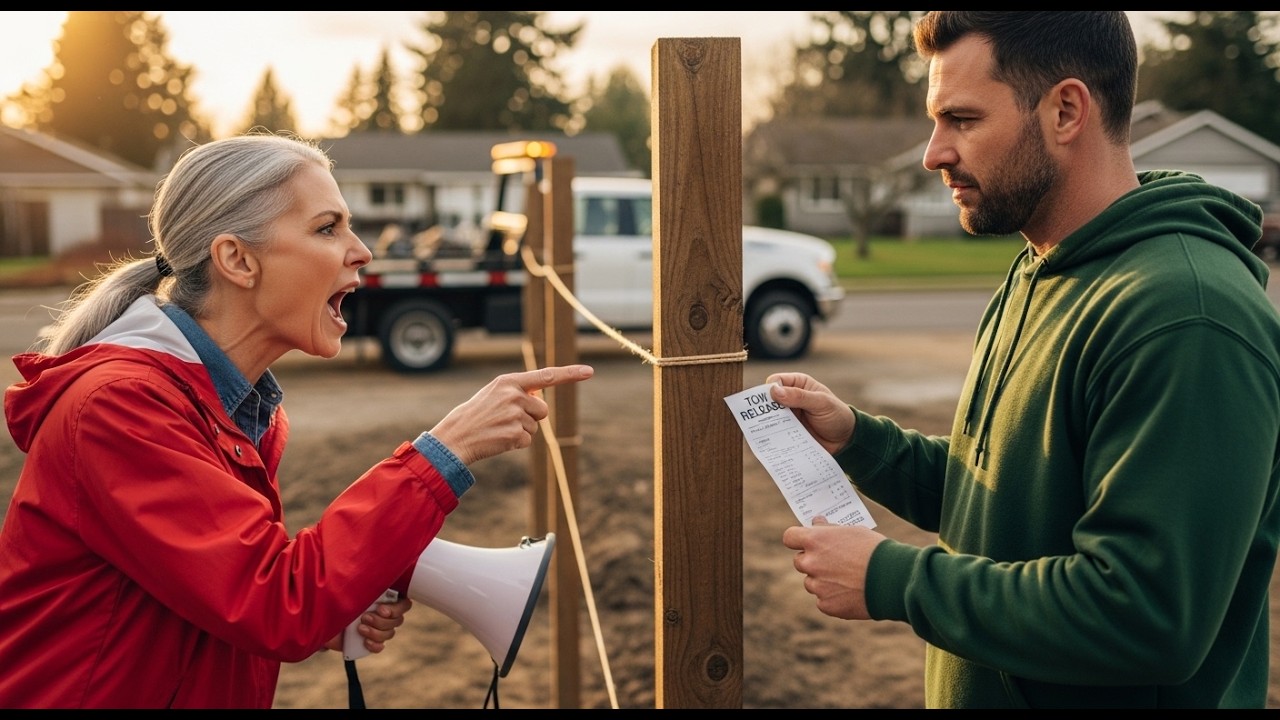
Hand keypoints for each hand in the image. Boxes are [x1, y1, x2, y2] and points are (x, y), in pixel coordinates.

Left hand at [323, 595, 412, 653]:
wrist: (318, 620)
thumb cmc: (335, 601)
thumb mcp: (349, 591)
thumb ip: (363, 586)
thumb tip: (375, 572)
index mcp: (383, 597)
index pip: (404, 604)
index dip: (397, 608)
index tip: (380, 609)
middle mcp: (383, 612)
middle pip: (398, 620)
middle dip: (382, 621)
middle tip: (364, 618)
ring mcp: (377, 628)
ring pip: (390, 633)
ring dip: (376, 632)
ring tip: (359, 629)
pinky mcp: (368, 642)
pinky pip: (380, 646)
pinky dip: (374, 645)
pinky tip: (364, 641)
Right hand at [430, 364, 593, 464]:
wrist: (455, 437)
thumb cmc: (475, 415)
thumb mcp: (493, 394)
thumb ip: (518, 392)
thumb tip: (540, 397)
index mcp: (508, 381)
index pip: (546, 376)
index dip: (570, 374)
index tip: (590, 371)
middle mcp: (514, 395)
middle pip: (542, 409)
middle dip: (531, 417)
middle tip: (505, 420)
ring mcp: (515, 415)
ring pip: (535, 426)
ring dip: (521, 431)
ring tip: (499, 429)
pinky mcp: (516, 434)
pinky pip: (528, 440)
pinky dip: (517, 443)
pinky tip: (499, 440)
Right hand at [765, 372, 855, 453]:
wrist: (845, 440)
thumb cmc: (837, 415)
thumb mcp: (822, 403)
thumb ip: (800, 396)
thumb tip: (775, 391)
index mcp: (798, 384)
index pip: (776, 380)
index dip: (770, 389)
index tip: (772, 401)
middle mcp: (790, 397)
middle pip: (769, 399)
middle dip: (765, 408)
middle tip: (764, 418)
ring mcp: (788, 415)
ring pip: (769, 416)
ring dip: (767, 422)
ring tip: (766, 430)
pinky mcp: (788, 430)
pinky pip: (775, 430)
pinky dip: (772, 434)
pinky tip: (770, 439)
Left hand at [782, 516, 885, 619]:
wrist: (893, 580)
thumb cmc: (875, 550)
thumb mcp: (853, 531)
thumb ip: (830, 529)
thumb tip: (816, 523)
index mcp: (815, 540)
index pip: (790, 537)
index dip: (797, 539)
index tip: (805, 541)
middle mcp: (811, 563)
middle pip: (800, 561)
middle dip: (812, 560)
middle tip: (833, 561)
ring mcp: (818, 586)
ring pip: (811, 582)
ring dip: (823, 580)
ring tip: (847, 579)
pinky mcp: (826, 605)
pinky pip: (823, 600)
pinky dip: (833, 598)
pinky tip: (851, 593)